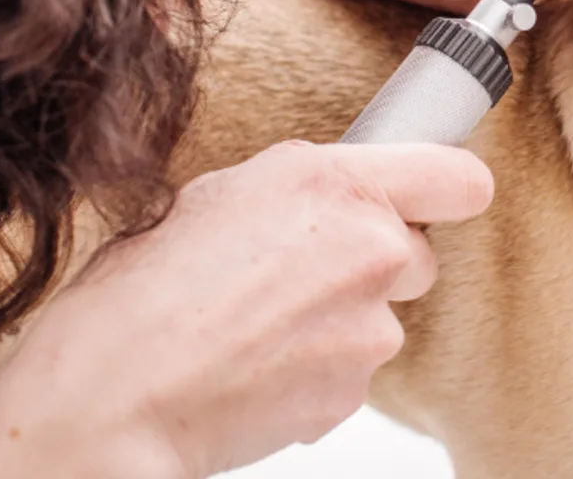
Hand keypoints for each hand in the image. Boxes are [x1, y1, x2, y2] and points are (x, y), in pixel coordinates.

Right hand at [0, 141, 493, 478]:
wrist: (115, 395)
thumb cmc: (142, 291)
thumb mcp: (219, 195)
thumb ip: (302, 191)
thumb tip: (330, 201)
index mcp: (335, 183)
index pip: (457, 177)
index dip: (448, 189)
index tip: (439, 198)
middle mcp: (370, 248)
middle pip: (417, 255)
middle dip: (374, 266)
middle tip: (297, 276)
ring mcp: (370, 326)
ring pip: (379, 319)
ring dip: (338, 325)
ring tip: (256, 328)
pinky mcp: (355, 392)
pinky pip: (350, 374)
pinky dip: (315, 373)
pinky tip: (254, 368)